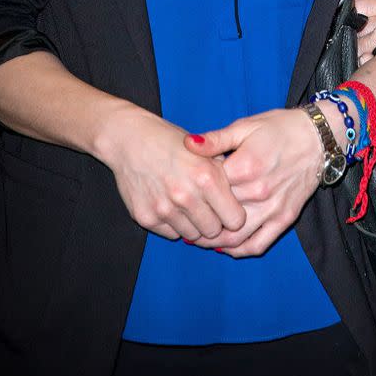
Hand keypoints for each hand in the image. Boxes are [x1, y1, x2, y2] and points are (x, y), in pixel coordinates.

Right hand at [99, 103, 245, 241]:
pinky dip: (174, 224)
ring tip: (189, 204)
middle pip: (214, 232)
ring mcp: (164, 208)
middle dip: (214, 223)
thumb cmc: (174, 143)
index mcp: (207, 177)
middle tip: (209, 209)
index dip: (234, 215)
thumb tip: (244, 201)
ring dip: (194, 224)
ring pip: (192, 236)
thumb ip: (226, 175)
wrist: (131, 139)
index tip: (229, 209)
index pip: (235, 220)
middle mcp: (186, 195)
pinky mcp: (146, 217)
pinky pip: (171, 233)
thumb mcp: (207, 152)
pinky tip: (171, 204)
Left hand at [183, 108, 323, 257]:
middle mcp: (258, 192)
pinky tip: (225, 246)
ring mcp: (273, 209)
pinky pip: (257, 244)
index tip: (185, 189)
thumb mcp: (246, 126)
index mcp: (245, 167)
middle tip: (183, 219)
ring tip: (197, 237)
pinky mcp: (285, 219)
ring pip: (234, 237)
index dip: (194, 189)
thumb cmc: (280, 128)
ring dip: (212, 242)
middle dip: (199, 218)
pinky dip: (238, 250)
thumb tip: (188, 144)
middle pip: (218, 215)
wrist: (319, 137)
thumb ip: (216, 139)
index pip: (208, 188)